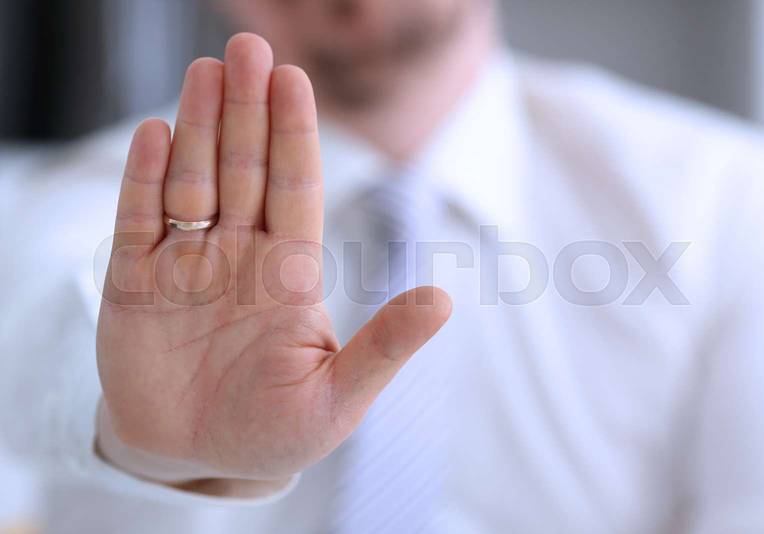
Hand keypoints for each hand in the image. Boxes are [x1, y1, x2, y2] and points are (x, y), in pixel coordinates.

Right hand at [96, 33, 450, 494]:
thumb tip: (445, 300)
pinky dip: (143, 180)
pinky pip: (138, 222)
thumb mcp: (337, 397)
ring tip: (206, 72)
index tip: (294, 82)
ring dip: (199, 127)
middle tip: (250, 49)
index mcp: (290, 274)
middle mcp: (240, 256)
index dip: (294, 136)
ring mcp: (186, 265)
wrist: (199, 461)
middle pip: (245, 170)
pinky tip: (157, 135)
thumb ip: (385, 347)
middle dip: (247, 112)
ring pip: (193, 181)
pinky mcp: (134, 284)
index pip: (295, 189)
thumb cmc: (276, 433)